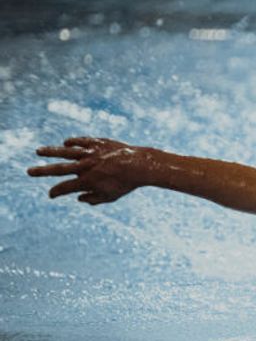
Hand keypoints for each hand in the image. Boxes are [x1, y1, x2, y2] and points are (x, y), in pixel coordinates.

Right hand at [27, 137, 151, 204]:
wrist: (141, 165)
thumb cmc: (126, 184)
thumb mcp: (110, 197)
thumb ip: (93, 199)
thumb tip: (80, 198)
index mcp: (87, 181)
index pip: (65, 188)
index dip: (56, 192)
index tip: (51, 195)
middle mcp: (86, 166)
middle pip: (58, 169)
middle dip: (42, 171)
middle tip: (29, 172)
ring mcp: (91, 153)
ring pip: (66, 152)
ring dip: (51, 152)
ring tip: (38, 151)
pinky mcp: (98, 143)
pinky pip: (81, 141)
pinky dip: (72, 142)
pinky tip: (65, 144)